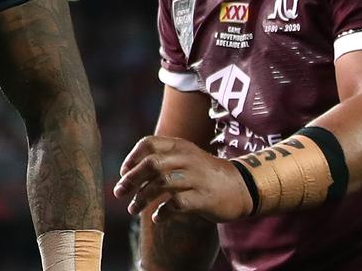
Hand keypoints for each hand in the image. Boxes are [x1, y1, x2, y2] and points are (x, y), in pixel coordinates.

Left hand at [114, 136, 252, 222]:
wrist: (243, 186)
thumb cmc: (205, 173)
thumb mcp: (186, 157)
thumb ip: (161, 159)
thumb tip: (128, 173)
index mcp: (180, 146)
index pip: (148, 143)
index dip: (131, 157)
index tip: (122, 173)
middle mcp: (187, 159)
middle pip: (151, 164)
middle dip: (131, 180)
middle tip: (118, 193)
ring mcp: (196, 178)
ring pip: (161, 184)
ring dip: (142, 198)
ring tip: (132, 210)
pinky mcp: (204, 197)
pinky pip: (177, 203)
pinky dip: (163, 212)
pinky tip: (157, 218)